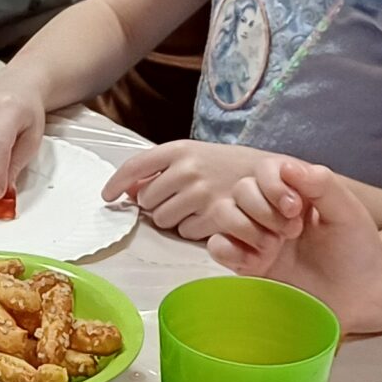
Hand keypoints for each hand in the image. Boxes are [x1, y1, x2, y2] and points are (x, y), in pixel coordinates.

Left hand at [104, 140, 286, 243]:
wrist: (273, 175)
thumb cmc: (230, 166)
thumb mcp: (197, 156)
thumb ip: (163, 168)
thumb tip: (128, 189)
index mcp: (181, 149)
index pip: (136, 165)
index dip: (117, 182)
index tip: (107, 196)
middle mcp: (188, 169)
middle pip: (147, 200)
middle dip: (154, 205)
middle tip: (175, 202)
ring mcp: (201, 192)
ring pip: (163, 219)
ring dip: (172, 219)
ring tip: (193, 210)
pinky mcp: (214, 214)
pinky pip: (186, 232)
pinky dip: (192, 230)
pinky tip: (207, 219)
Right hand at [203, 159, 381, 323]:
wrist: (360, 298)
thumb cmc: (358, 252)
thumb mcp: (348, 213)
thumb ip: (321, 184)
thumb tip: (287, 166)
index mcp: (296, 191)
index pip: (265, 170)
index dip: (273, 184)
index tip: (296, 208)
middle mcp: (271, 210)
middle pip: (241, 189)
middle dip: (263, 209)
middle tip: (292, 232)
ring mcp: (256, 237)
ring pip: (223, 212)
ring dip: (247, 227)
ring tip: (275, 248)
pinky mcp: (246, 264)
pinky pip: (218, 247)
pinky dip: (231, 250)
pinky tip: (259, 261)